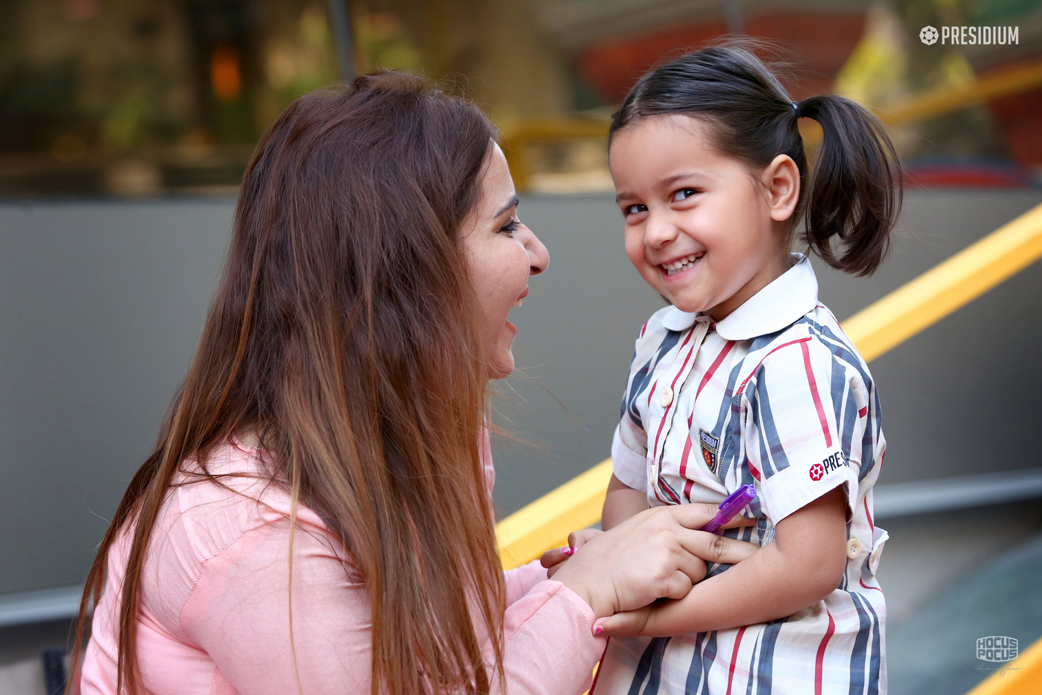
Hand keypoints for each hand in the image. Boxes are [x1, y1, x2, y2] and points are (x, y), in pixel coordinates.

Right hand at [550, 504, 756, 619]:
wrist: (586, 583)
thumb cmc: (606, 561)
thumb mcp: (636, 532)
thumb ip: (664, 529)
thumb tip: (690, 532)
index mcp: (659, 516)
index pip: (704, 513)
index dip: (731, 516)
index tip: (753, 516)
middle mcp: (665, 529)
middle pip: (714, 542)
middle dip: (739, 551)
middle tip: (759, 555)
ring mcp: (666, 551)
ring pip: (698, 571)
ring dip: (686, 580)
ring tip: (657, 580)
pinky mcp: (664, 575)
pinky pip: (685, 589)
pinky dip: (673, 595)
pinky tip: (652, 591)